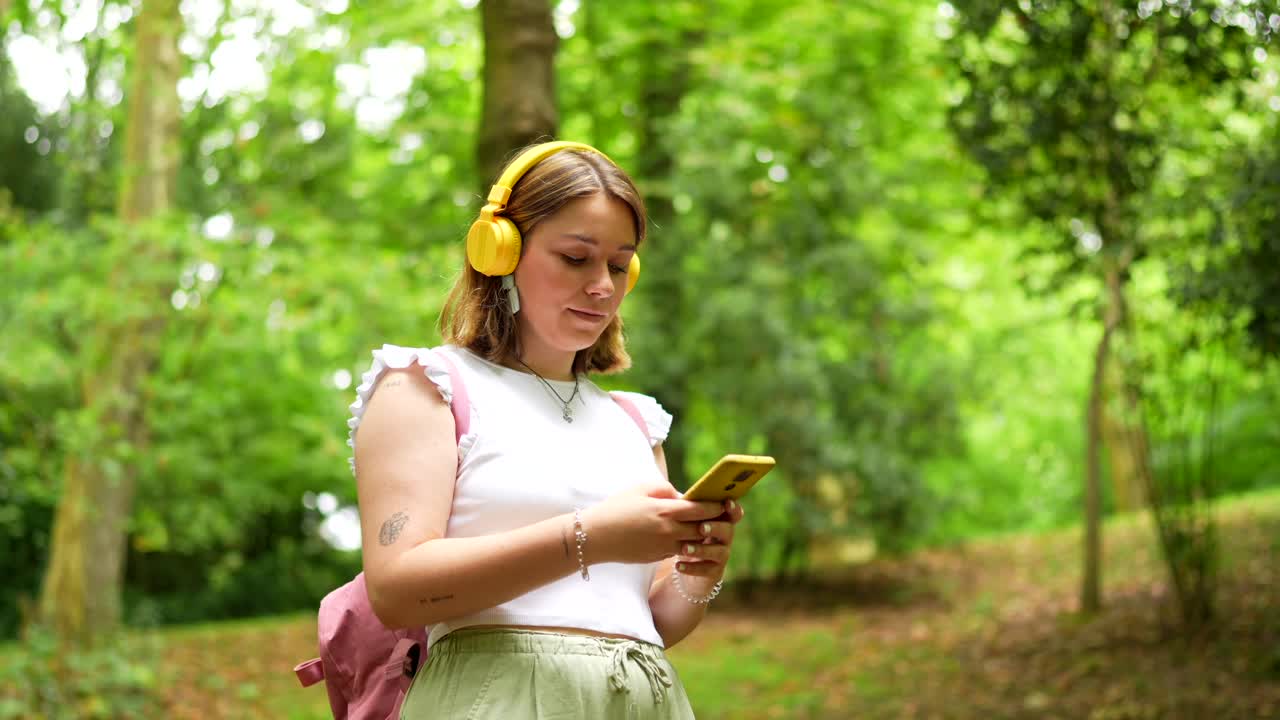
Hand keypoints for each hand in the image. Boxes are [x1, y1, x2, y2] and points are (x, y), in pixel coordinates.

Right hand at [581, 482, 725, 565]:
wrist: (596, 536)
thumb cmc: (617, 507)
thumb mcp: (641, 488)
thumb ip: (666, 489)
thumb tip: (682, 495)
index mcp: (665, 510)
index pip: (701, 509)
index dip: (716, 506)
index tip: (725, 502)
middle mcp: (668, 531)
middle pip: (702, 528)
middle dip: (714, 523)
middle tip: (724, 516)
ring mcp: (664, 546)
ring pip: (693, 543)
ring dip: (701, 536)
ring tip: (707, 528)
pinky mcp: (658, 557)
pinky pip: (678, 550)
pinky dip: (685, 544)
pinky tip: (686, 538)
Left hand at [672, 498, 744, 580]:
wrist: (682, 569)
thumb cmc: (683, 537)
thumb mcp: (684, 522)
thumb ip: (686, 509)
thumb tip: (678, 496)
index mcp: (720, 521)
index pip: (732, 513)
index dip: (733, 508)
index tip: (726, 503)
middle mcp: (724, 539)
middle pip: (728, 530)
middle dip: (715, 527)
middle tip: (701, 527)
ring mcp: (720, 556)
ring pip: (719, 552)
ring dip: (702, 549)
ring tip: (685, 548)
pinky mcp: (713, 573)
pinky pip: (707, 571)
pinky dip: (693, 568)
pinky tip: (678, 566)